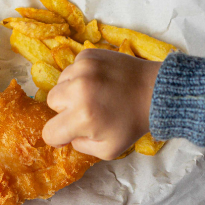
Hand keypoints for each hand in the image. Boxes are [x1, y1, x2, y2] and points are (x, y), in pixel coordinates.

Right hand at [42, 49, 160, 159]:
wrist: (154, 91)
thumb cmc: (132, 123)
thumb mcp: (108, 150)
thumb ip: (81, 146)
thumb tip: (66, 137)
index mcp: (83, 117)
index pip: (50, 132)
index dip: (59, 136)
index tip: (71, 132)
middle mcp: (78, 90)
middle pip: (52, 102)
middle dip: (66, 110)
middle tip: (88, 110)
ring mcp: (83, 68)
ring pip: (59, 83)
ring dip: (71, 91)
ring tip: (95, 94)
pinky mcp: (88, 54)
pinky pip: (71, 68)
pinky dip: (80, 76)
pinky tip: (99, 81)